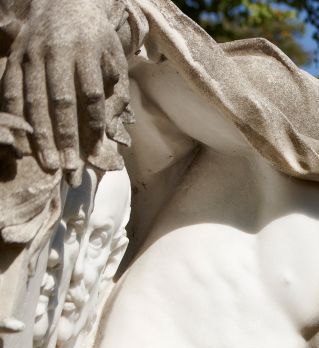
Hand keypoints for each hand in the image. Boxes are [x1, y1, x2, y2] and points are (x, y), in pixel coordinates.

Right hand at [2, 0, 129, 170]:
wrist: (62, 3)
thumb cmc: (96, 39)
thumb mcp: (115, 59)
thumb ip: (116, 92)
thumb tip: (113, 131)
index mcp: (86, 51)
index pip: (90, 93)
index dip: (93, 123)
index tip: (96, 152)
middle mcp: (55, 52)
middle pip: (60, 101)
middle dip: (65, 138)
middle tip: (70, 170)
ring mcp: (31, 55)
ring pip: (33, 101)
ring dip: (40, 136)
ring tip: (50, 165)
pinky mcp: (14, 59)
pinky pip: (10, 93)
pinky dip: (17, 120)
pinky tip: (23, 145)